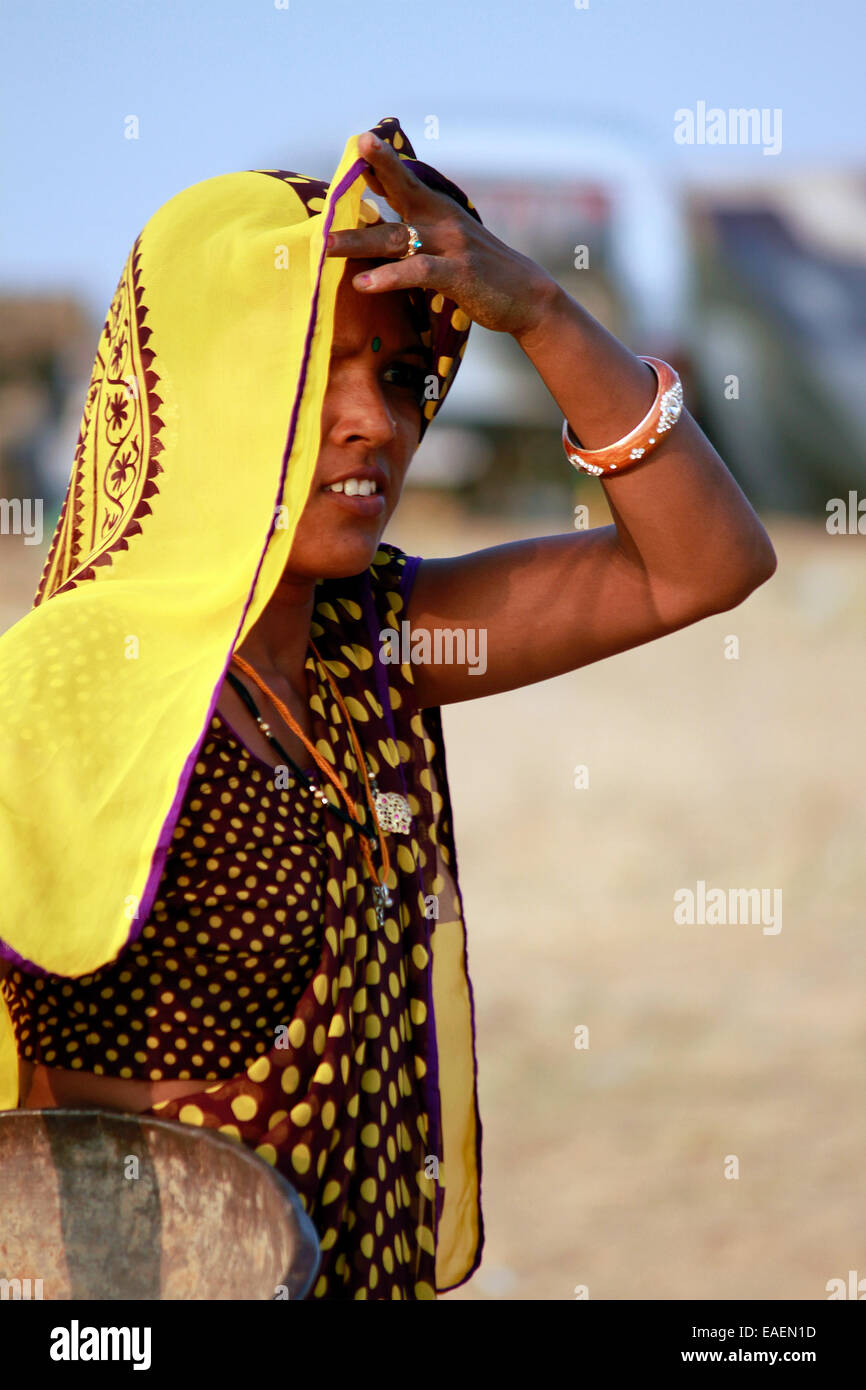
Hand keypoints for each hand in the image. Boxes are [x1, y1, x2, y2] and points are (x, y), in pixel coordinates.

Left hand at [325, 130, 559, 337]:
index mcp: (437, 209)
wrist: (526, 295)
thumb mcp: (448, 240)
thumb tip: (376, 213)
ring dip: (359, 242)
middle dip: (374, 173)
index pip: (403, 179)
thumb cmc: (478, 270)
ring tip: (327, 247)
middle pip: (401, 192)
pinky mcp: (458, 274)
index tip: (358, 142)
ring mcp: (451, 245)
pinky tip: (364, 285)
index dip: (380, 162)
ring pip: (397, 238)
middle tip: (344, 164)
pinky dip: (389, 277)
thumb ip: (416, 225)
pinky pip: (417, 272)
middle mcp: (442, 220)